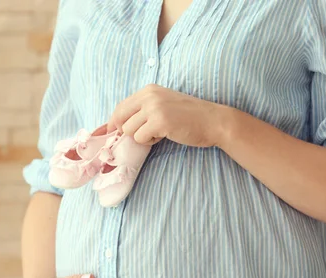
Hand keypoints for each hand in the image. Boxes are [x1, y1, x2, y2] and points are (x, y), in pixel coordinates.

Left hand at [107, 84, 231, 146]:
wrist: (213, 121)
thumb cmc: (189, 116)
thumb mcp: (163, 104)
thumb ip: (143, 110)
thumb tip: (115, 125)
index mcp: (148, 90)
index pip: (120, 107)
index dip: (114, 122)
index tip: (112, 133)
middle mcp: (149, 96)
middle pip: (120, 119)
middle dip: (127, 131)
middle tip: (144, 134)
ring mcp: (154, 108)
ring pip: (129, 131)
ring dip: (142, 136)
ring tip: (160, 132)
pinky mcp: (160, 122)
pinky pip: (140, 138)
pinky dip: (150, 141)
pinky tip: (165, 135)